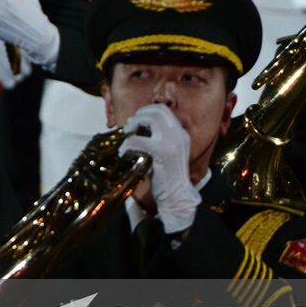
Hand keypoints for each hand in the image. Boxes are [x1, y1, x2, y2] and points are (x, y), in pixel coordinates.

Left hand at [120, 103, 199, 233]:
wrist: (176, 197)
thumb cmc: (166, 176)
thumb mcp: (166, 151)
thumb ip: (156, 137)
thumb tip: (135, 122)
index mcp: (181, 133)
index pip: (164, 110)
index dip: (147, 111)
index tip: (136, 120)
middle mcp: (179, 134)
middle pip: (157, 111)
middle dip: (139, 115)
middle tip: (130, 127)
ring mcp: (172, 142)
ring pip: (149, 120)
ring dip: (133, 126)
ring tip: (127, 137)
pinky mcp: (162, 152)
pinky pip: (138, 140)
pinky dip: (127, 145)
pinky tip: (124, 152)